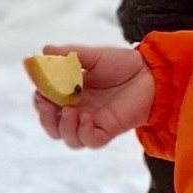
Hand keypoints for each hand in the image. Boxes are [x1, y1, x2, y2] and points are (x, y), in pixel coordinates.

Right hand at [31, 44, 154, 149]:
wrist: (151, 73)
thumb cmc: (124, 64)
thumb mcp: (92, 56)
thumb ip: (68, 55)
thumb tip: (44, 50)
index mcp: (72, 94)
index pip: (47, 105)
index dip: (40, 102)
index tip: (40, 92)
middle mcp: (80, 111)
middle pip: (53, 127)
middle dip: (46, 119)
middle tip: (49, 106)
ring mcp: (94, 122)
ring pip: (69, 139)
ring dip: (64, 128)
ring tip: (72, 111)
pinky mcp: (108, 130)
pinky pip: (89, 141)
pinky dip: (83, 133)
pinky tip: (86, 118)